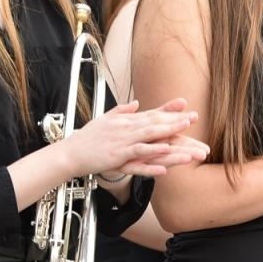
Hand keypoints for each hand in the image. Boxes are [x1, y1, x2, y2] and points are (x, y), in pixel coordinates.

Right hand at [66, 98, 201, 177]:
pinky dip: (152, 157)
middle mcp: (126, 129)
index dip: (169, 110)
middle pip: (155, 124)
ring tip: (186, 137)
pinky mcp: (117, 156)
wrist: (68, 153)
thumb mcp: (105, 120)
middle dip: (176, 122)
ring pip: (151, 139)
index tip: (186, 106)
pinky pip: (138, 156)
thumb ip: (122, 111)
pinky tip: (165, 158)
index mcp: (125, 121)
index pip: (151, 114)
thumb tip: (136, 103)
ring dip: (170, 138)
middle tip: (194, 118)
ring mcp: (122, 142)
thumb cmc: (86, 138)